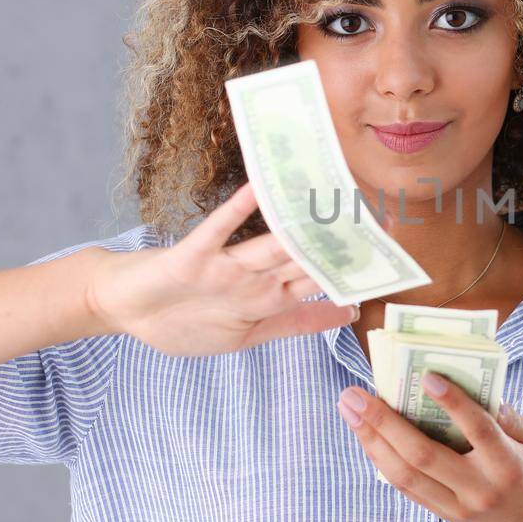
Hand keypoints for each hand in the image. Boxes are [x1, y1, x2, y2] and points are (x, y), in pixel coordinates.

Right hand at [86, 182, 371, 355]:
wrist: (125, 307)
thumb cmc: (186, 318)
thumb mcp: (248, 332)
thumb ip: (296, 322)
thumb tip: (345, 315)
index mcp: (271, 295)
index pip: (324, 280)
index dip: (358, 271)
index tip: (397, 258)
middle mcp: (254, 277)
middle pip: (308, 256)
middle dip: (346, 243)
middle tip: (387, 219)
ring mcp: (225, 267)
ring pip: (274, 243)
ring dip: (306, 223)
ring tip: (341, 199)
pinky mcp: (193, 257)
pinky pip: (218, 232)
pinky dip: (238, 212)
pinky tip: (260, 189)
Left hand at [336, 374, 522, 521]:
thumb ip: (510, 420)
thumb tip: (474, 391)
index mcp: (509, 466)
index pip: (479, 431)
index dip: (454, 404)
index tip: (428, 377)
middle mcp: (479, 489)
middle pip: (423, 455)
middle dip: (384, 422)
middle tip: (355, 394)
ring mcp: (458, 507)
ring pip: (405, 475)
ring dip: (371, 440)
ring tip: (349, 410)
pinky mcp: (444, 515)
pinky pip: (406, 487)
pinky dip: (382, 459)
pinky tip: (365, 435)